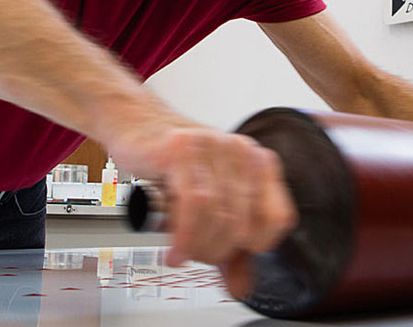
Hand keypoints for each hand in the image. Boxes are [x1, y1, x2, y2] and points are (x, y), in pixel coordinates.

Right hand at [111, 126, 297, 298]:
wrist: (133, 125)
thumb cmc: (170, 163)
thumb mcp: (205, 205)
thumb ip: (228, 246)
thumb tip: (241, 287)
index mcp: (257, 163)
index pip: (278, 219)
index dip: (255, 245)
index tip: (230, 252)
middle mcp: (241, 151)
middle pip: (243, 224)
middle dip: (216, 251)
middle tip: (195, 255)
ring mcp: (213, 145)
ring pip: (218, 215)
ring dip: (198, 246)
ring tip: (183, 253)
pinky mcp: (183, 148)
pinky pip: (193, 204)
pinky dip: (184, 236)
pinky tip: (174, 250)